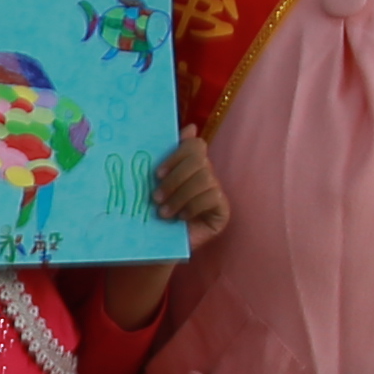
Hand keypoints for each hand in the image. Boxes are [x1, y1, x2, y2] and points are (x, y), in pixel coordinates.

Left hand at [147, 130, 228, 248]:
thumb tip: (190, 127)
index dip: (177, 155)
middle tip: (156, 197)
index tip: (157, 173)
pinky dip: (192, 207)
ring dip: (180, 196)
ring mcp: (217, 193)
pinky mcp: (223, 210)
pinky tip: (181, 218)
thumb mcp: (153, 183)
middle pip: (199, 161)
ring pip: (204, 179)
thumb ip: (165, 157)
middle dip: (175, 179)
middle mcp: (207, 175)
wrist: (154, 246)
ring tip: (164, 212)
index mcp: (190, 165)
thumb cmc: (150, 214)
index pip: (194, 146)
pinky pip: (212, 197)